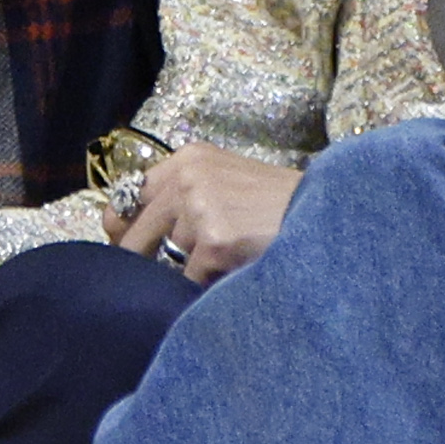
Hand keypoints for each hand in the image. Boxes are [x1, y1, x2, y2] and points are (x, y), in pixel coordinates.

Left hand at [104, 145, 299, 283]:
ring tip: (229, 261)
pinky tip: (239, 270)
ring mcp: (200, 208)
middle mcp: (188, 177)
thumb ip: (178, 197)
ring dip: (191, 273)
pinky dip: (211, 285)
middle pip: (136, 235)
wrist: (330, 213)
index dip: (127, 229)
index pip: (128, 196)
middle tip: (176, 272)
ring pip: (167, 264)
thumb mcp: (224, 182)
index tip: (137, 248)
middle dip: (147, 262)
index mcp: (188, 158)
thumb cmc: (277, 205)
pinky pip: (191, 281)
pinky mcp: (216, 240)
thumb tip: (115, 227)